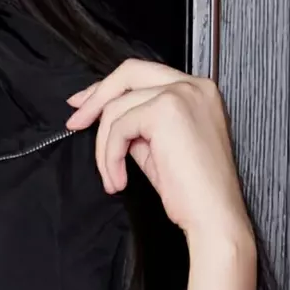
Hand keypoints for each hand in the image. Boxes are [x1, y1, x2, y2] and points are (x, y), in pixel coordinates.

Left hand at [66, 60, 257, 289]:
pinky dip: (110, 156)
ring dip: (104, 147)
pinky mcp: (165, 111)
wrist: (213, 216)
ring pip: (118, 107)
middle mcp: (193, 85)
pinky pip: (119, 128)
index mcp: (198, 90)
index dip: (110, 88)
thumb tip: (107, 120)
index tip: (85, 105)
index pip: (144, 74)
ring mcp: (181, 94)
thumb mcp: (159, 148)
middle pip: (128, 72)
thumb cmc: (193, 192)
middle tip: (75, 122)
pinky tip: (118, 180)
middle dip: (96, 97)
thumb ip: (138, 125)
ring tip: (111, 177)